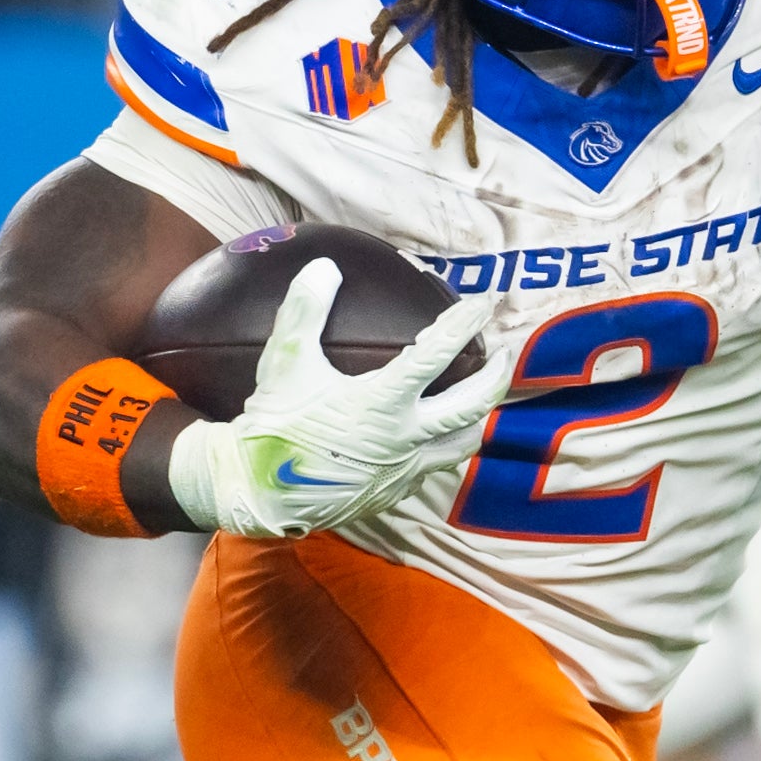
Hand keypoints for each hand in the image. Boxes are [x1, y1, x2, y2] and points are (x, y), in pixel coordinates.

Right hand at [161, 261, 511, 537]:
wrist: (257, 493)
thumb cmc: (272, 425)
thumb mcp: (283, 362)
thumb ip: (304, 311)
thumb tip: (325, 267)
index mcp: (382, 403)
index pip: (437, 355)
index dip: (464, 324)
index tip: (484, 304)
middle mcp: (404, 439)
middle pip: (472, 406)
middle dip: (495, 376)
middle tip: (502, 353)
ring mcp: (403, 471)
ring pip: (460, 444)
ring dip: (475, 418)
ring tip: (478, 400)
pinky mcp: (393, 493)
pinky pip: (430, 468)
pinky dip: (440, 447)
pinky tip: (430, 436)